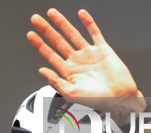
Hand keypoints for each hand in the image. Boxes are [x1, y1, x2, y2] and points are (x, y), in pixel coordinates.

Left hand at [27, 9, 145, 121]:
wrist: (119, 99)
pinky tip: (81, 14)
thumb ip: (56, 82)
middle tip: (36, 19)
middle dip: (46, 30)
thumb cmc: (98, 101)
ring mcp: (89, 54)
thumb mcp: (72, 94)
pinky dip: (88, 22)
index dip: (39, 44)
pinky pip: (94, 32)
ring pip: (72, 34)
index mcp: (68, 72)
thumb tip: (42, 71)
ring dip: (62, 23)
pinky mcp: (102, 49)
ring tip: (51, 13)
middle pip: (57, 41)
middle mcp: (77, 61)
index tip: (30, 34)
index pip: (50, 55)